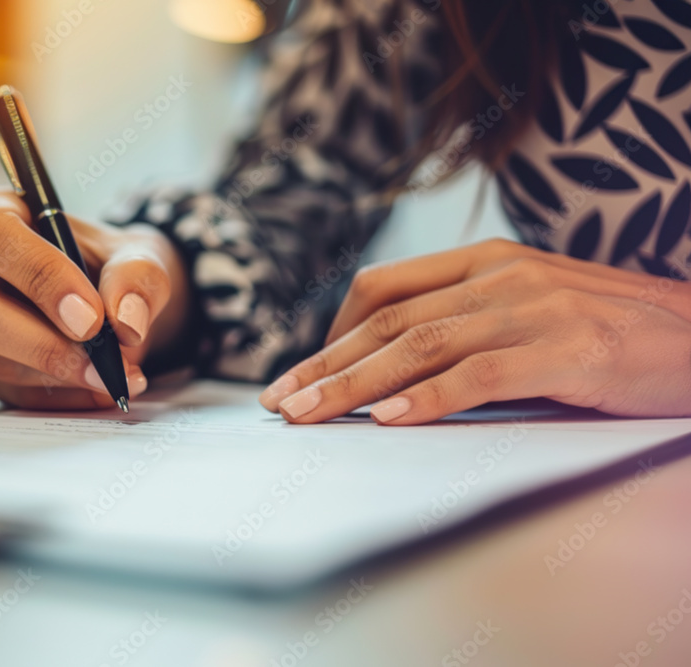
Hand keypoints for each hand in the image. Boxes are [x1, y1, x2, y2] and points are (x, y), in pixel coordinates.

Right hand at [0, 187, 188, 409]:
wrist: (116, 305)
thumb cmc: (114, 267)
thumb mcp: (141, 258)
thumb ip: (138, 279)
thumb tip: (126, 322)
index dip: (38, 274)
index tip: (91, 316)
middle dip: (44, 344)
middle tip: (104, 363)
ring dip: (61, 376)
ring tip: (116, 376)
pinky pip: (11, 392)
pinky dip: (62, 397)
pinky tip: (98, 389)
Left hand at [259, 239, 690, 424]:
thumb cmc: (613, 331)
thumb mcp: (530, 312)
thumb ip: (468, 328)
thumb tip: (391, 376)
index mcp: (487, 261)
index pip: (383, 289)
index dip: (332, 332)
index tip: (300, 371)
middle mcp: (501, 275)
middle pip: (388, 320)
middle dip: (325, 364)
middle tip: (280, 401)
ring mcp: (533, 308)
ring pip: (420, 344)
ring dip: (354, 383)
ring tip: (310, 414)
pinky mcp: (566, 348)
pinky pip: (480, 374)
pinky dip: (428, 398)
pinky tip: (388, 419)